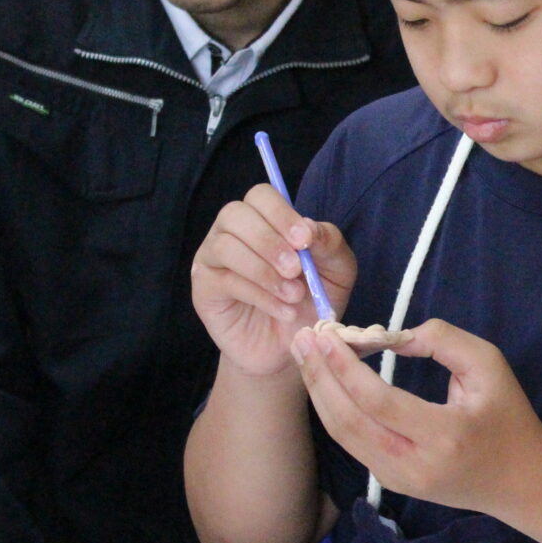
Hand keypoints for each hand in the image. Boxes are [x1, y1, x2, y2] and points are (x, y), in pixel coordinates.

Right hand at [191, 184, 354, 376]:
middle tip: (295, 269)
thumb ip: (329, 243)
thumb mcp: (337, 272)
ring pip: (225, 246)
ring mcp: (213, 259)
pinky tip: (283, 310)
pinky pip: (225, 280)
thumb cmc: (312, 302)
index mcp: (265, 220)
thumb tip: (307, 226)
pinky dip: (259, 295)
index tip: (304, 240)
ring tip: (294, 296)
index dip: (281, 213)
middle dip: (269, 240)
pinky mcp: (205, 289)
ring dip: (264, 271)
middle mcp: (233, 232)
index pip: (261, 195)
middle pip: (234, 213)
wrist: (293, 347)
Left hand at [291, 317, 541, 514]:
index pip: (378, 401)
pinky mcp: (390, 482)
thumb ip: (443, 340)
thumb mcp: (490, 365)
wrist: (520, 481)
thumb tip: (390, 336)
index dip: (345, 367)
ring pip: (343, 436)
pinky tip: (325, 382)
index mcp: (444, 436)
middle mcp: (413, 465)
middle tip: (302, 339)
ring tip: (304, 356)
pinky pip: (353, 443)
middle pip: (348, 421)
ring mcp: (398, 480)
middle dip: (319, 377)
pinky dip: (333, 409)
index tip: (327, 334)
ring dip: (319, 393)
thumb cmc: (508, 417)